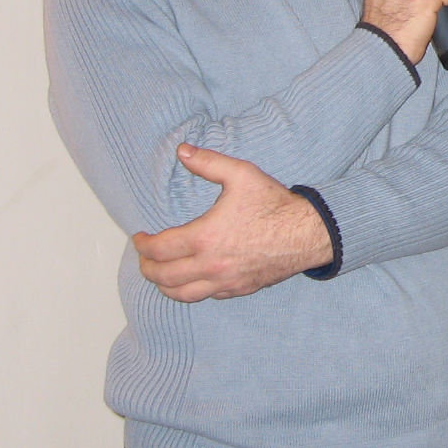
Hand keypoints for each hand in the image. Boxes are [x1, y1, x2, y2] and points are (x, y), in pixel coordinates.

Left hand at [132, 144, 333, 301]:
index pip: (159, 249)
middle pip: (163, 276)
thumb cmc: (275, 204)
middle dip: (147, 267)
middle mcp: (210, 265)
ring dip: (164, 285)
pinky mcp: (238, 289)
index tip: (139, 238)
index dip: (142, 245)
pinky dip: (190, 290)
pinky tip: (190, 280)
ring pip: (181, 294)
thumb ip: (208, 162)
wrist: (307, 233)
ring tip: (160, 274)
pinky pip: (205, 296)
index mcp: (204, 238)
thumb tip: (182, 151)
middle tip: (145, 257)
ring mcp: (224, 281)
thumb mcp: (241, 174)